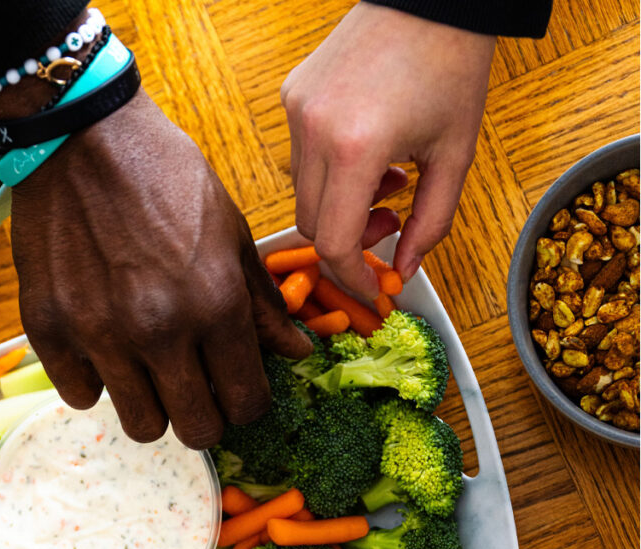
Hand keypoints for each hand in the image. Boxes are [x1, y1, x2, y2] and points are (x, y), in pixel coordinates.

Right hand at [10, 92, 311, 449]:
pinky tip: (103, 348)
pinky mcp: (48, 330)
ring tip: (149, 372)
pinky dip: (95, 381)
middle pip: (196, 429)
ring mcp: (98, 334)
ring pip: (140, 425)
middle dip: (204, 418)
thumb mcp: (230, 232)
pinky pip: (81, 396)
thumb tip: (298, 351)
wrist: (81, 135)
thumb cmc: (164, 176)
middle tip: (196, 392)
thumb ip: (262, 303)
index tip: (237, 391)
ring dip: (152, 407)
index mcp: (214, 303)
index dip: (248, 404)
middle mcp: (158, 329)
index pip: (247, 402)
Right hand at [280, 4, 495, 296]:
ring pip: (302, 192)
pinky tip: (365, 147)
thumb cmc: (452, 64)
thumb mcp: (455, 154)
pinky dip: (329, 168)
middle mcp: (316, 130)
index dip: (349, 274)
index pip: (332, 241)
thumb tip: (404, 269)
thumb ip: (431, 222)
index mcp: (358, 147)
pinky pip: (299, 156)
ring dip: (338, 202)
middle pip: (312, 223)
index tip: (367, 284)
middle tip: (388, 219)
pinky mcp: (292, 94)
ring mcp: (298, 110)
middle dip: (347, 238)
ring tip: (383, 176)